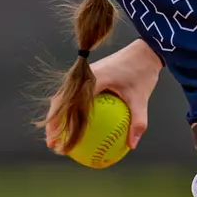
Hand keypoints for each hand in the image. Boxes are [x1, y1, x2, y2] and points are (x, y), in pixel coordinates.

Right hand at [44, 38, 162, 150]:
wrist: (143, 51)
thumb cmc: (142, 73)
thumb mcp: (142, 99)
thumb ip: (137, 122)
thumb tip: (133, 145)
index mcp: (94, 78)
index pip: (74, 105)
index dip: (64, 125)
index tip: (61, 142)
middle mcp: (84, 75)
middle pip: (61, 102)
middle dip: (53, 124)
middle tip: (53, 145)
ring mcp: (83, 74)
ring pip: (63, 98)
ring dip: (57, 117)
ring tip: (57, 138)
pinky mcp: (86, 75)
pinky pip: (74, 95)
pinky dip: (69, 110)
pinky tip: (72, 128)